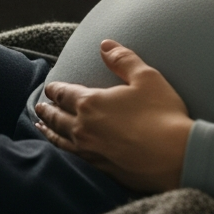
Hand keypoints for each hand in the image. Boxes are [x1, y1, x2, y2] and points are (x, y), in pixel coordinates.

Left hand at [34, 40, 192, 193]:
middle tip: (38, 106)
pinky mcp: (98, 167)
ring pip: (59, 138)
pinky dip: (59, 148)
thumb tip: (105, 45)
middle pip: (56, 116)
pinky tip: (62, 147)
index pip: (64, 93)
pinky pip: (70, 155)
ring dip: (48, 130)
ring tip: (40, 126)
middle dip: (46, 109)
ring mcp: (89, 150)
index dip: (55, 89)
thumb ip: (123, 59)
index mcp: (91, 102)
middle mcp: (83, 127)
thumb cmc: (162, 114)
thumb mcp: (147, 78)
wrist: (174, 156)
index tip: (49, 87)